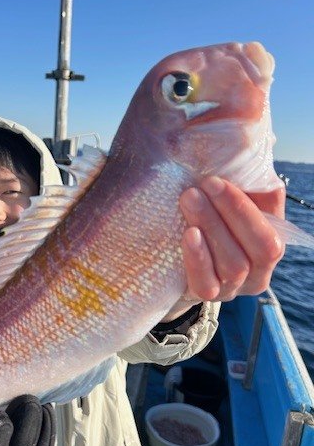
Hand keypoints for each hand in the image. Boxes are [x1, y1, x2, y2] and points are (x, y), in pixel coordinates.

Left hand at [163, 176, 284, 320]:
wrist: (171, 266)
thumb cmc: (204, 224)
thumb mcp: (224, 206)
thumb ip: (242, 186)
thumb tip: (244, 149)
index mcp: (269, 248)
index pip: (273, 229)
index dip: (248, 206)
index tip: (218, 180)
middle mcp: (257, 274)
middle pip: (259, 248)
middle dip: (232, 213)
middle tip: (201, 186)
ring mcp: (232, 289)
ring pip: (233, 264)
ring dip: (211, 227)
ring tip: (189, 199)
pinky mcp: (205, 297)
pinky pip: (206, 283)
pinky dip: (199, 257)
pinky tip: (189, 234)